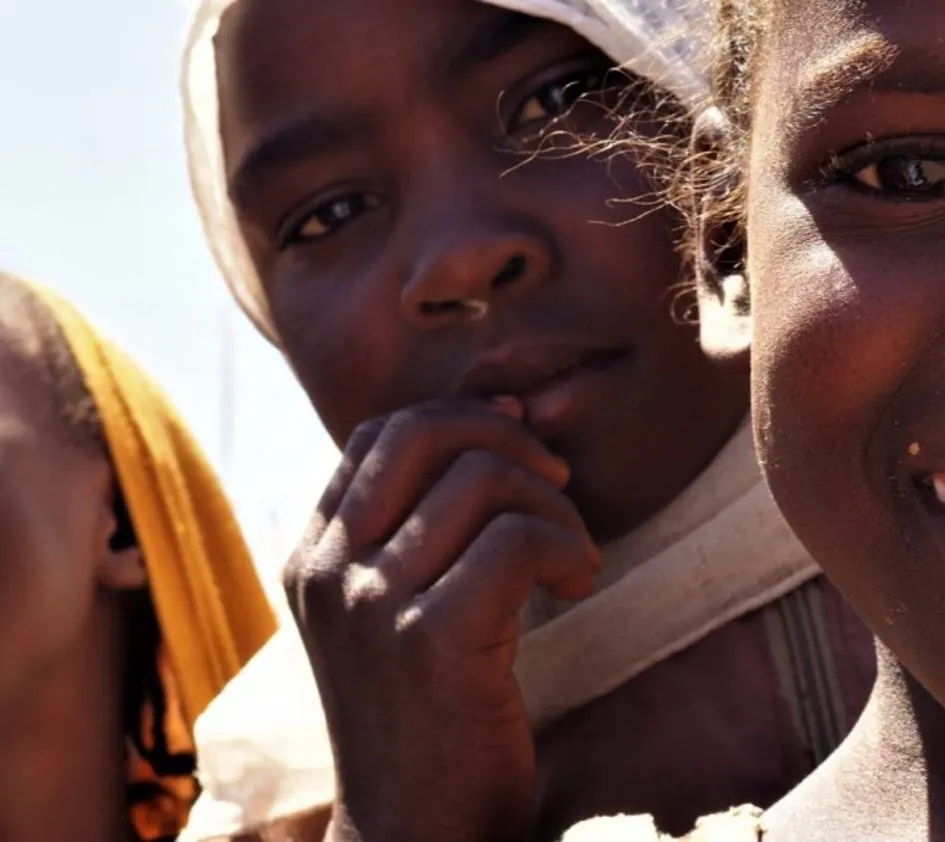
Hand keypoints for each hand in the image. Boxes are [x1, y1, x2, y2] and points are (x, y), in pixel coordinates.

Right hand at [283, 398, 599, 841]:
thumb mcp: (392, 609)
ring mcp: (372, 604)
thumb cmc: (423, 712)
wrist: (414, 831)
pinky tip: (578, 586)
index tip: (517, 442)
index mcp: (313, 556)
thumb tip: (497, 421)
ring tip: (571, 557)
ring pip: (483, 480)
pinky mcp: (432, 640)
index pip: (380, 433)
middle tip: (556, 482)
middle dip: (508, 440)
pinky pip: (518, 540)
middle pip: (424, 433)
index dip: (459, 419)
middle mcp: (330, 570)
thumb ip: (416, 525)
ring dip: (554, 506)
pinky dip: (567, 548)